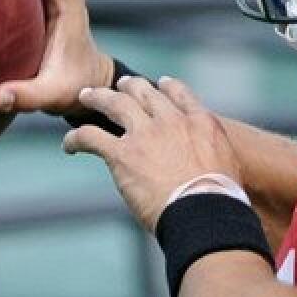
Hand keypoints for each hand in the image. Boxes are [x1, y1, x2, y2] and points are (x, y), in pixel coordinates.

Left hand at [62, 76, 241, 231]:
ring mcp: (146, 134)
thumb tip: (209, 174)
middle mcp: (172, 121)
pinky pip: (90, 136)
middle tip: (120, 86)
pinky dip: (76, 139)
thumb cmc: (220, 201)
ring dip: (98, 97)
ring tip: (87, 95)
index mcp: (200, 122)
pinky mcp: (122, 154)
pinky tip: (69, 145)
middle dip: (129, 86)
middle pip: (144, 92)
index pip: (180, 94)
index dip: (167, 86)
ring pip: (114, 103)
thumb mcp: (227, 167)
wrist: (205, 212)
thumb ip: (212, 157)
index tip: (160, 83)